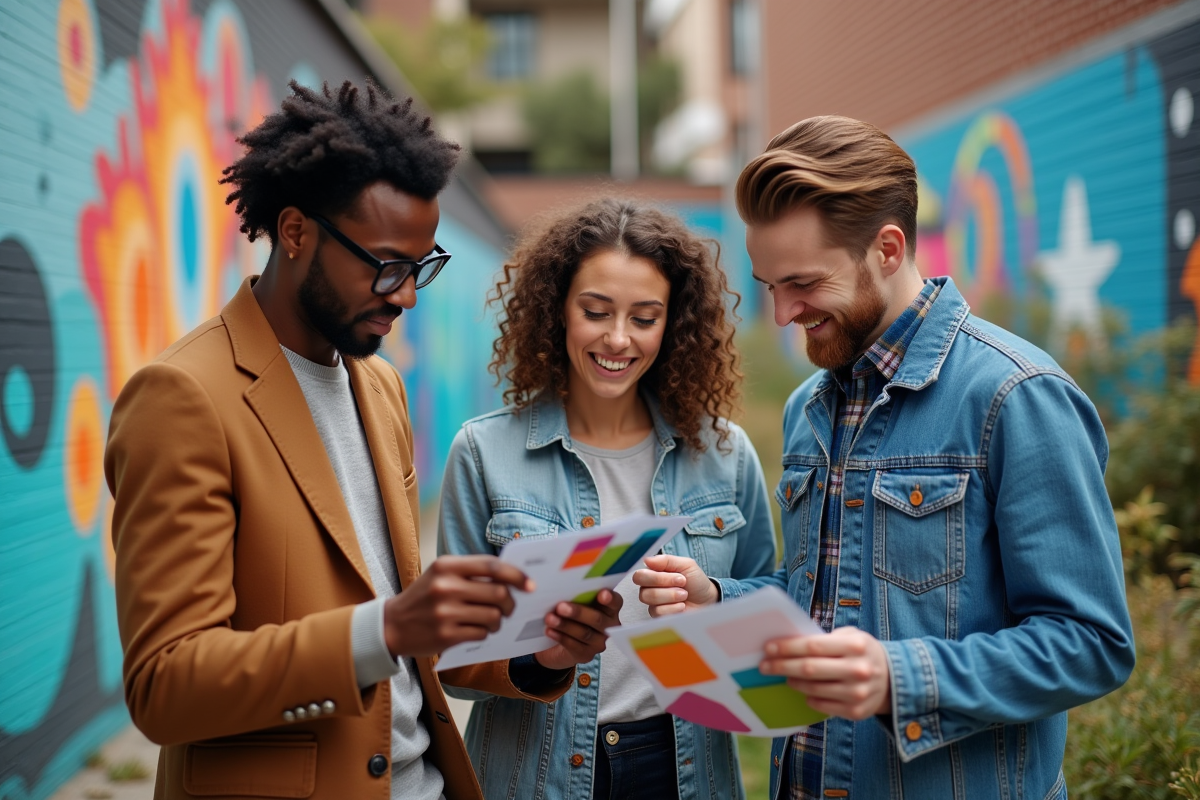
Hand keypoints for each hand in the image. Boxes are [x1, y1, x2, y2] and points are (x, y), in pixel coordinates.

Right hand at [383, 555, 532, 657]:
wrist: (392, 625)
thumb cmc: (424, 596)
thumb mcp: (441, 574)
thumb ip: (471, 572)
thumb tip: (511, 578)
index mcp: (447, 566)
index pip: (492, 566)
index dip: (516, 575)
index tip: (530, 584)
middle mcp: (446, 586)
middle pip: (498, 593)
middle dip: (510, 603)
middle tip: (509, 608)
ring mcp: (445, 612)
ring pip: (493, 616)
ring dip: (498, 621)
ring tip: (493, 621)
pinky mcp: (445, 635)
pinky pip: (481, 634)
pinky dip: (485, 633)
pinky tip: (477, 630)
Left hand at [533, 588, 622, 669]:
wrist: (558, 643)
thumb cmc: (570, 615)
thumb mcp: (574, 603)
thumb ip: (575, 596)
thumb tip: (560, 589)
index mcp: (609, 609)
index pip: (615, 602)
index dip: (610, 598)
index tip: (602, 594)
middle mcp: (609, 626)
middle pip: (597, 619)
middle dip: (578, 613)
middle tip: (561, 607)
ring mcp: (599, 642)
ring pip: (584, 633)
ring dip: (565, 625)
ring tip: (550, 618)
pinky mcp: (587, 654)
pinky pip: (575, 646)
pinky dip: (561, 637)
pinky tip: (550, 631)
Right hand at [632, 554, 717, 616]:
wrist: (707, 600)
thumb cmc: (696, 581)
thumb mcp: (686, 565)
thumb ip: (667, 560)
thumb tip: (646, 559)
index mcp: (653, 574)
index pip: (639, 576)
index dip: (657, 577)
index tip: (678, 576)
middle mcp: (649, 588)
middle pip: (643, 589)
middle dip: (665, 585)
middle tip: (682, 584)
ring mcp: (653, 603)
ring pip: (650, 599)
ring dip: (671, 595)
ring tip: (684, 594)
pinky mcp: (659, 616)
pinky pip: (658, 612)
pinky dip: (673, 607)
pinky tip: (682, 606)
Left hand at [760, 627, 891, 719]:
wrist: (894, 679)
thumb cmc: (862, 653)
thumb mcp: (851, 637)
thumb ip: (825, 639)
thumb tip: (789, 644)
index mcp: (855, 646)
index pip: (813, 646)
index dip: (787, 647)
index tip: (768, 648)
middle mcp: (858, 670)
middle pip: (809, 668)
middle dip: (782, 666)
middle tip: (764, 666)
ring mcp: (858, 693)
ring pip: (813, 689)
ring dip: (793, 682)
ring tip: (785, 676)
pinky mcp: (856, 712)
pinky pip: (822, 705)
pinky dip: (809, 697)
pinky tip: (804, 691)